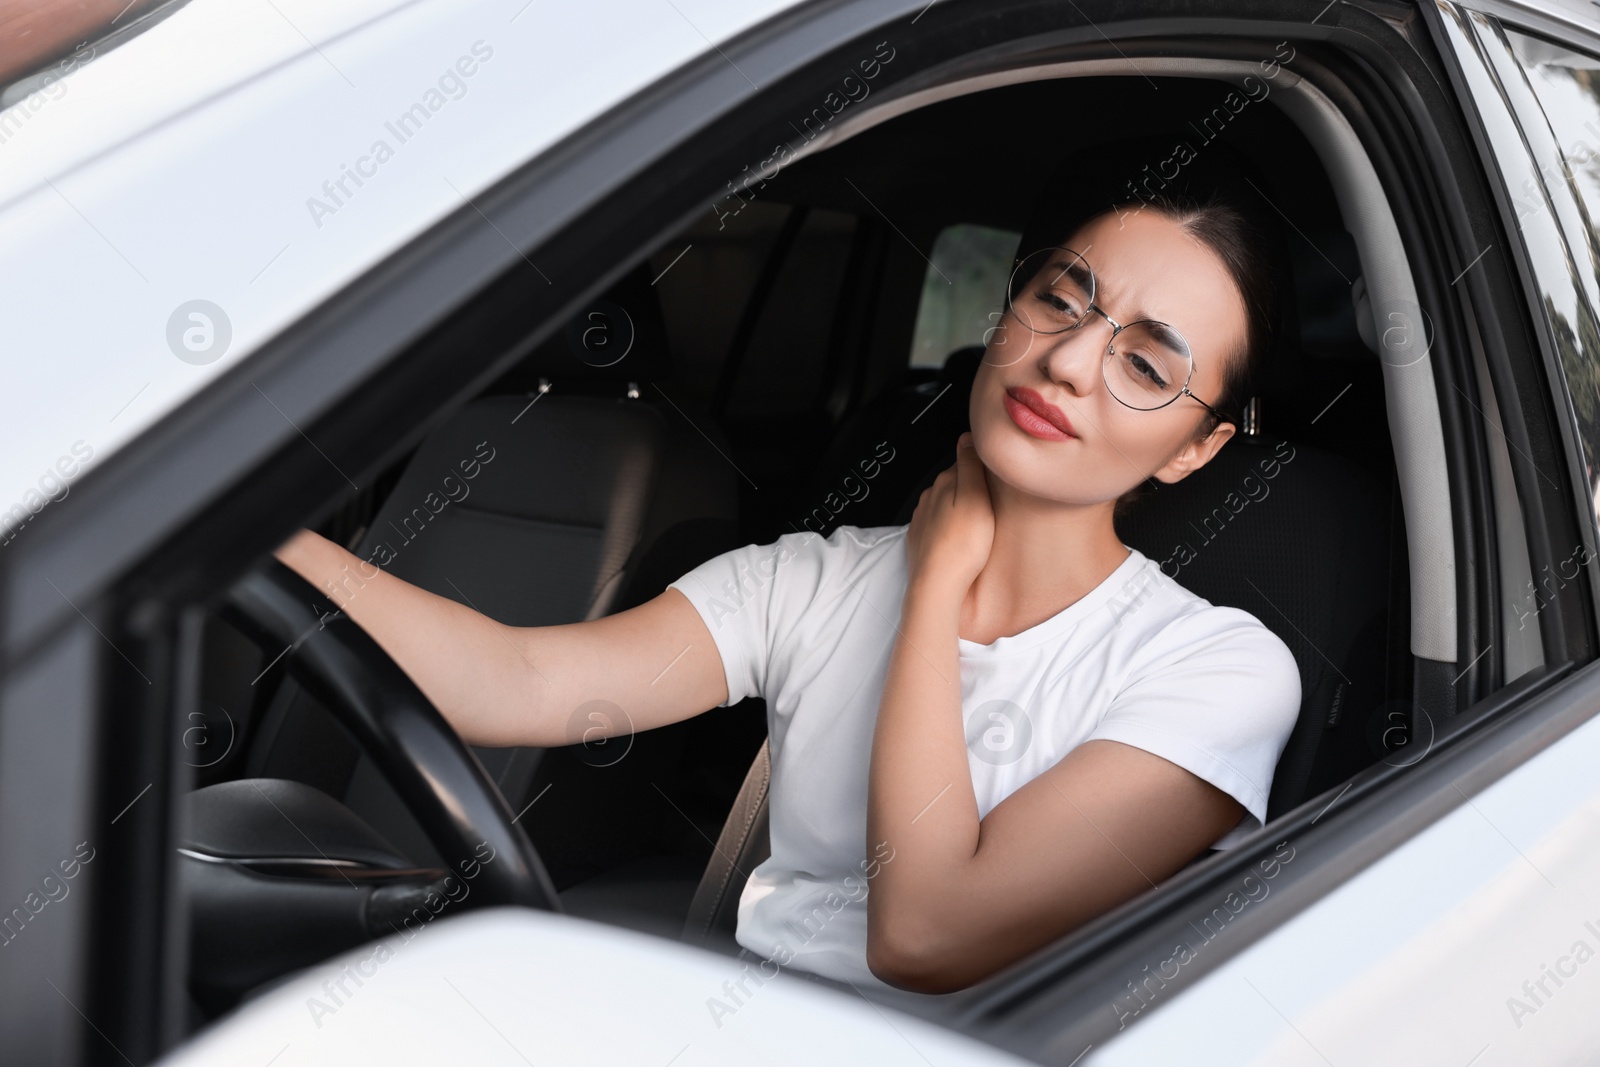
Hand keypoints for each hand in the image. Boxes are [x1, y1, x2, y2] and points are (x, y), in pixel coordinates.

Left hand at [905, 433, 993, 599]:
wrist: (937, 585)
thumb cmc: (961, 546)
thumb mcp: (976, 497)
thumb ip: (970, 466)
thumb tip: (968, 437)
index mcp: (943, 483)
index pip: (964, 462)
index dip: (982, 468)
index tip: (995, 476)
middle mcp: (928, 498)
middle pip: (954, 483)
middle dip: (970, 488)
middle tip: (991, 500)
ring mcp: (922, 520)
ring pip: (945, 505)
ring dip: (959, 509)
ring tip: (979, 521)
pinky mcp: (921, 540)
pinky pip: (938, 526)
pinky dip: (949, 527)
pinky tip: (961, 538)